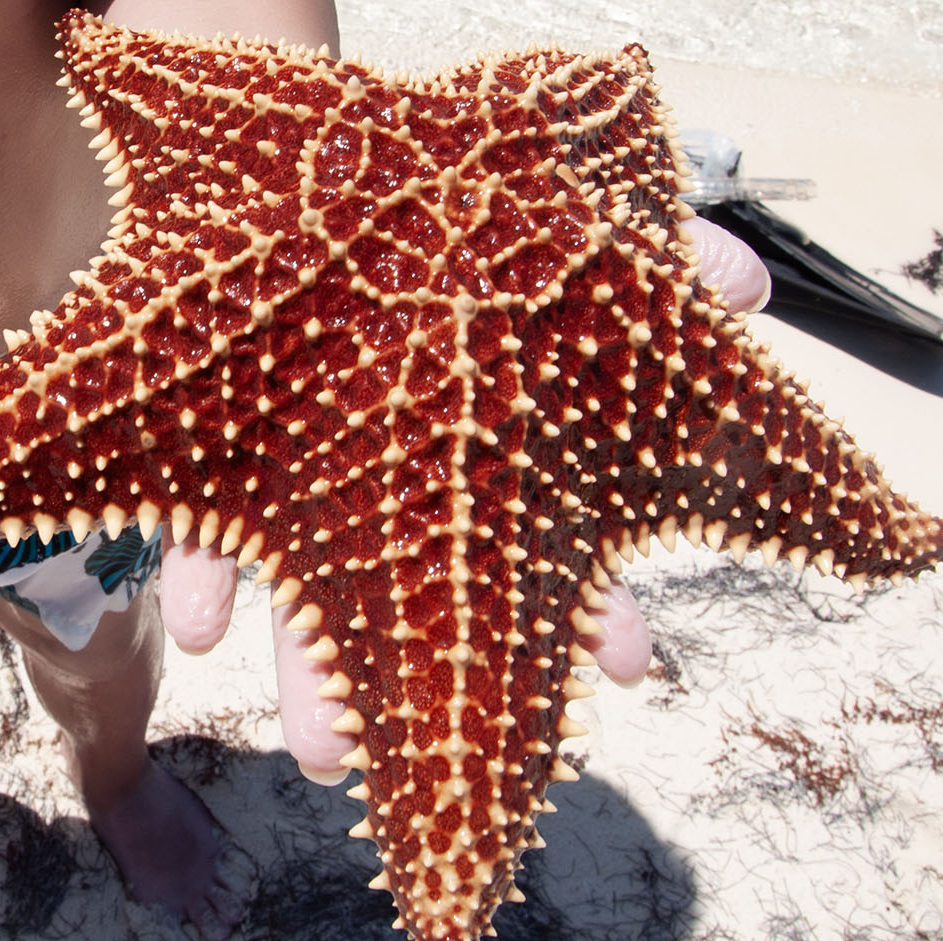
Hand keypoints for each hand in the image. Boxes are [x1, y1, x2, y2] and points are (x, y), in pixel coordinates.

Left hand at [160, 220, 770, 783]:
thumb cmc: (454, 221)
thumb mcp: (558, 230)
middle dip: (421, 681)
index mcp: (486, 451)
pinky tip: (197, 627)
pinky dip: (204, 570)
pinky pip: (206, 513)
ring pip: (313, 583)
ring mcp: (309, 474)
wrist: (316, 173)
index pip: (550, 547)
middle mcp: (400, 479)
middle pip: (418, 593)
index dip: (589, 605)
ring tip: (319, 746)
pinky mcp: (224, 444)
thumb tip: (744, 278)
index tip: (619, 668)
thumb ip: (648, 256)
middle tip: (442, 764)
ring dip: (312, 670)